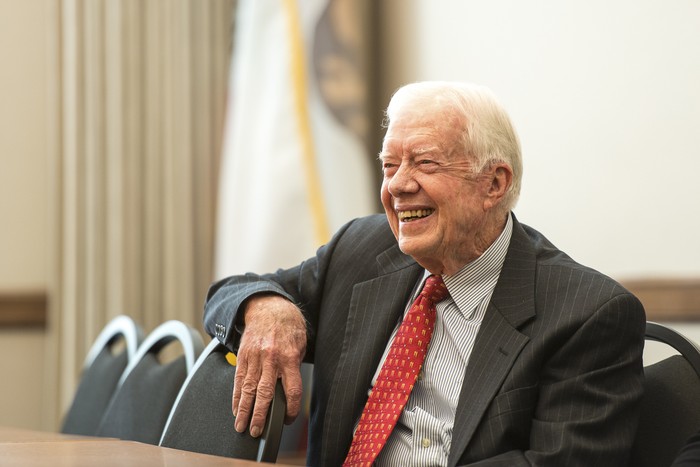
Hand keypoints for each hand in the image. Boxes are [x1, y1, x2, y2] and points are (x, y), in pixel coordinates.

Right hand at [232, 294, 306, 436]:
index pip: (292, 390)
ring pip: (248, 389)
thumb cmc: (288, 326)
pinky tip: (236, 408)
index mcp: (289, 357)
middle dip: (260, 415)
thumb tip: (289, 390)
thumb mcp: (300, 344)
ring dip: (244, 410)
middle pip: (265, 393)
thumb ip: (294, 366)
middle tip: (256, 431)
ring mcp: (254, 357)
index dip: (291, 408)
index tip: (287, 419)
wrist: (268, 306)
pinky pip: (239, 379)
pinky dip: (237, 396)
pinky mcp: (242, 356)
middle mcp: (270, 359)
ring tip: (241, 426)